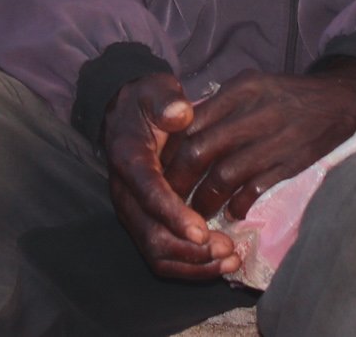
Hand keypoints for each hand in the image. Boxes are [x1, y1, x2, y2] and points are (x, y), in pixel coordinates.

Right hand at [105, 73, 241, 279]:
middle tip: (227, 248)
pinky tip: (220, 262)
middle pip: (151, 235)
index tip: (201, 232)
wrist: (128, 113)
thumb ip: (167, 101)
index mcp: (128, 159)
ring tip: (230, 259)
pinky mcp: (144, 223)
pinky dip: (191, 265)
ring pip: (156, 252)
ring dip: (193, 264)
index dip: (173, 215)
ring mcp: (133, 212)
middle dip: (189, 249)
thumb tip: (180, 113)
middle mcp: (125, 193)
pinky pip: (163, 254)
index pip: (148, 193)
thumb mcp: (156, 90)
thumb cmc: (148, 102)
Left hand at [161, 65, 355, 220]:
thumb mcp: (253, 86)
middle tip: (169, 198)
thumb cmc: (288, 96)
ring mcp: (275, 139)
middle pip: (200, 151)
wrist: (341, 101)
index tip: (160, 170)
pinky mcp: (293, 162)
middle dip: (179, 181)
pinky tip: (232, 212)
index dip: (171, 151)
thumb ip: (220, 105)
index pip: (191, 122)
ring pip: (224, 176)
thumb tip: (181, 130)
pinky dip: (239, 205)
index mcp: (241, 90)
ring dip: (205, 200)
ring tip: (196, 213)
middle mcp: (255, 112)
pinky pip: (255, 189)